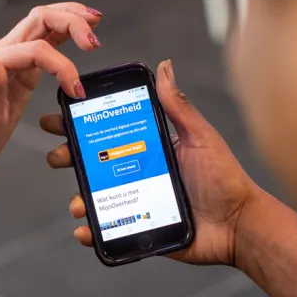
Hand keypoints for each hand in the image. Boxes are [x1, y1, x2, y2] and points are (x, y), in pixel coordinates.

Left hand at [0, 3, 101, 172]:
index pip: (35, 50)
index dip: (61, 66)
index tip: (76, 92)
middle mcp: (5, 53)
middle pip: (41, 20)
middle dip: (70, 23)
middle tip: (93, 41)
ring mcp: (16, 58)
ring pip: (45, 23)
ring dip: (70, 19)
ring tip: (95, 21)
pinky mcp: (25, 67)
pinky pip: (47, 40)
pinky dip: (66, 31)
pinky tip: (82, 29)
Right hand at [41, 60, 260, 265]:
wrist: (239, 226)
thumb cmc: (224, 179)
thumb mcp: (199, 137)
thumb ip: (178, 105)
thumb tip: (164, 66)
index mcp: (149, 147)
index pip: (107, 132)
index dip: (80, 125)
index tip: (57, 117)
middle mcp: (138, 172)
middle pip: (93, 163)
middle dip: (68, 158)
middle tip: (58, 157)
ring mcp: (136, 201)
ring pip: (96, 197)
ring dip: (79, 198)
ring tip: (78, 202)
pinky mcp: (139, 227)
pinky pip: (108, 229)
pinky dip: (91, 231)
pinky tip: (85, 229)